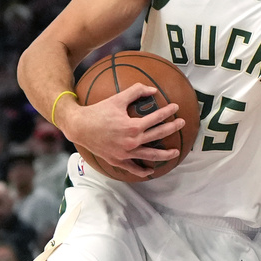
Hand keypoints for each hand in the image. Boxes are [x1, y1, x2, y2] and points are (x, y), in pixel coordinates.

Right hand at [61, 83, 184, 178]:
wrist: (78, 127)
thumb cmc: (98, 111)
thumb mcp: (117, 99)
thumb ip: (136, 91)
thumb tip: (153, 90)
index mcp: (133, 127)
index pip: (156, 118)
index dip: (168, 111)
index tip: (175, 107)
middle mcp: (131, 142)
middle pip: (158, 135)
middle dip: (172, 128)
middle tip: (181, 123)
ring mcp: (125, 153)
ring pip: (150, 156)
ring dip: (164, 154)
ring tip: (175, 152)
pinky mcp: (117, 160)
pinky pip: (132, 168)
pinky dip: (142, 171)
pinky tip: (150, 171)